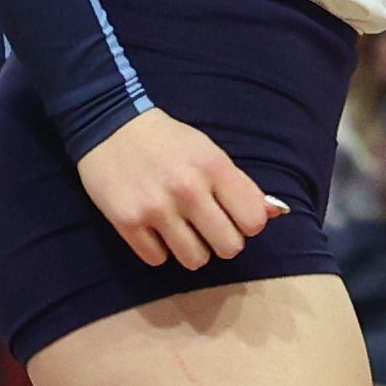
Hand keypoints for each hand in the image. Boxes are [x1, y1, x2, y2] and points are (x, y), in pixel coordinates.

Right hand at [77, 108, 276, 270]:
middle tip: (206, 226)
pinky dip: (158, 249)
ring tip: (179, 228)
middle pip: (228, 248)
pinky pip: (158, 260)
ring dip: (190, 249)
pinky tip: (153, 227)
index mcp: (214, 167)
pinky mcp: (127, 223)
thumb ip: (242, 185)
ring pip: (195, 260)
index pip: (253, 221)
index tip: (232, 215)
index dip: (246, 223)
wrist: (109, 125)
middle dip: (221, 241)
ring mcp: (156, 208)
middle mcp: (188, 189)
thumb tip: (276, 213)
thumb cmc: (168, 142)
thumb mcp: (210, 153)